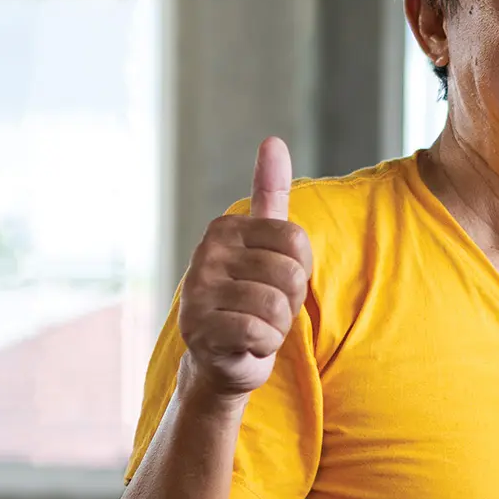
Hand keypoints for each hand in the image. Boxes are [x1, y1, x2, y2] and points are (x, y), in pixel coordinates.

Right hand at [177, 137, 312, 397]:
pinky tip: (246, 344)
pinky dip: (264, 345)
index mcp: (225, 229)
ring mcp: (197, 291)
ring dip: (278, 325)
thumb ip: (270, 195)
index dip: (301, 270)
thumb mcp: (264, 244)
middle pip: (290, 273)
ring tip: (258, 326)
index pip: (296, 241)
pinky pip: (260, 333)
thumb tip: (273, 140)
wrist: (222, 358)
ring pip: (276, 305)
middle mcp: (205, 253)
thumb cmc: (252, 297)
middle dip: (290, 301)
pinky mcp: (198, 328)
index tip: (279, 281)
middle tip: (267, 310)